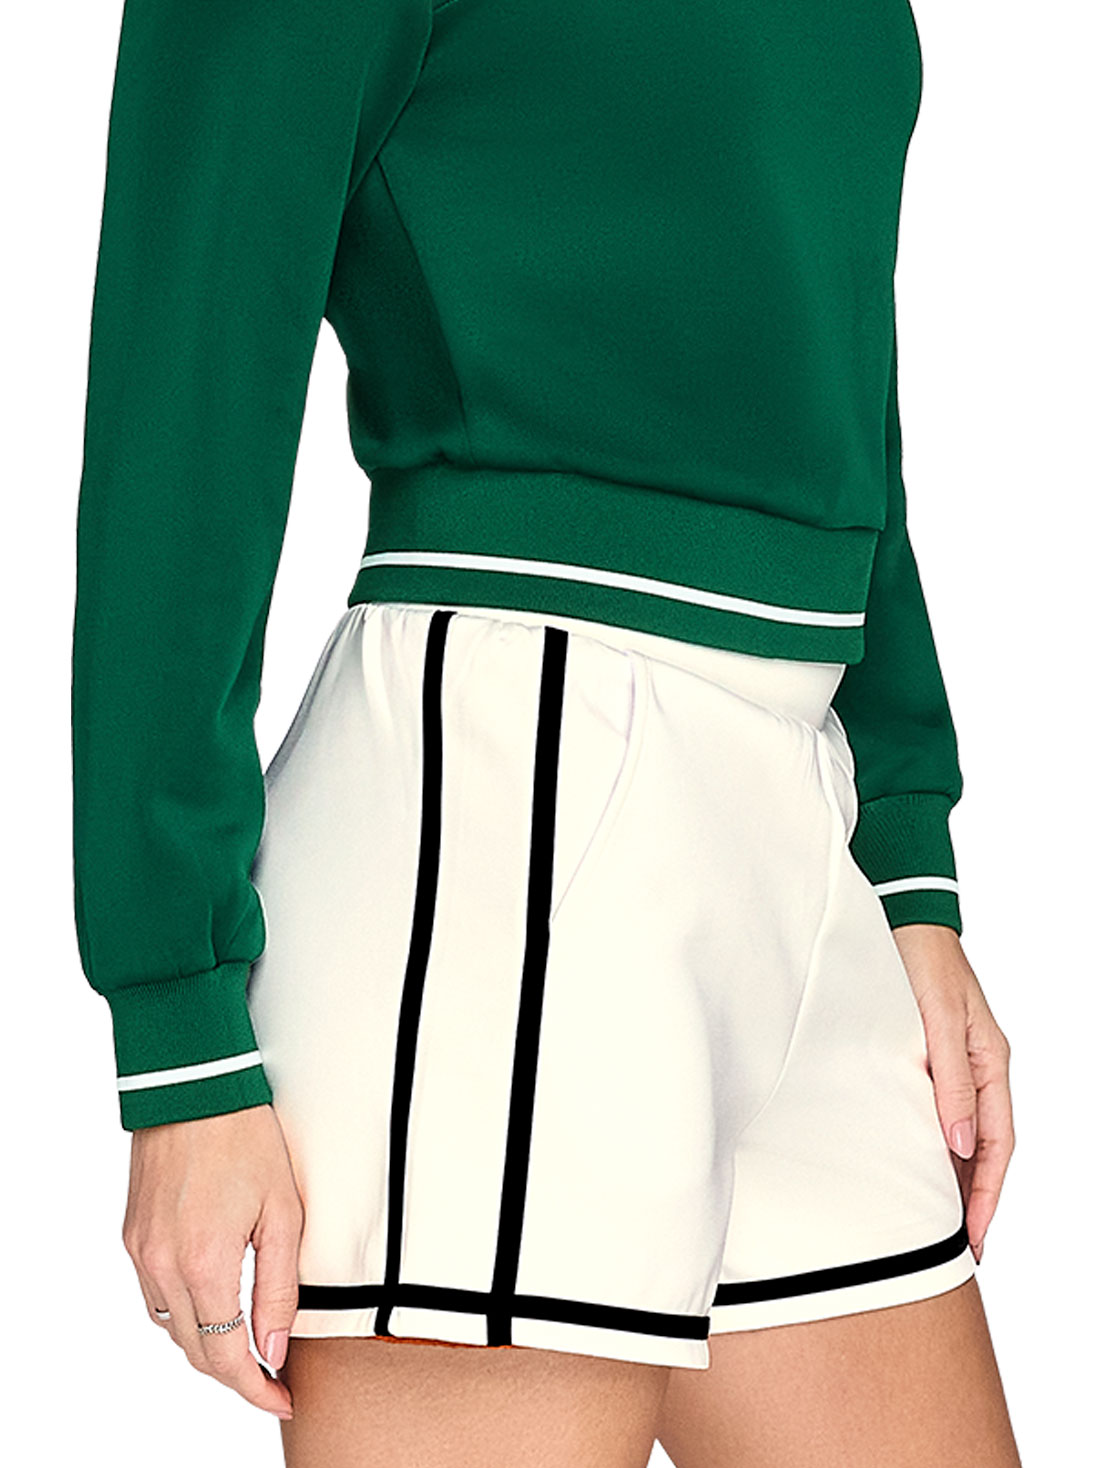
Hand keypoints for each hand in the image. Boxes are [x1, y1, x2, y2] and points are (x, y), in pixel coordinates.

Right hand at [121, 1103, 303, 1420]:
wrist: (195, 1088)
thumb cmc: (247, 1139)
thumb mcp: (283, 1213)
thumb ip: (279, 1288)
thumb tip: (275, 1348)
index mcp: (204, 1264)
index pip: (226, 1355)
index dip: (255, 1387)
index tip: (282, 1397)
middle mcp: (163, 1265)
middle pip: (196, 1350)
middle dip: (234, 1373)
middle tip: (271, 1378)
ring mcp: (141, 1251)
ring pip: (171, 1327)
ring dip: (206, 1344)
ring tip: (246, 1344)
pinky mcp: (132, 1235)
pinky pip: (154, 1295)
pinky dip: (183, 1312)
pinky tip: (211, 1304)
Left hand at [892, 924, 1013, 1264]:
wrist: (900, 917)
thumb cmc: (919, 959)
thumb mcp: (937, 1017)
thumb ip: (949, 1078)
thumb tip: (960, 1143)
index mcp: (990, 1061)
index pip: (997, 1142)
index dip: (987, 1193)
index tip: (974, 1236)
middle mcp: (977, 1067)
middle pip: (984, 1147)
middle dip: (975, 1199)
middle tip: (960, 1249)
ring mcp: (954, 1062)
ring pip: (961, 1133)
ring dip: (954, 1177)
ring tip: (938, 1223)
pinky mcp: (927, 1055)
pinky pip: (938, 1112)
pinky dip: (933, 1145)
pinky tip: (917, 1167)